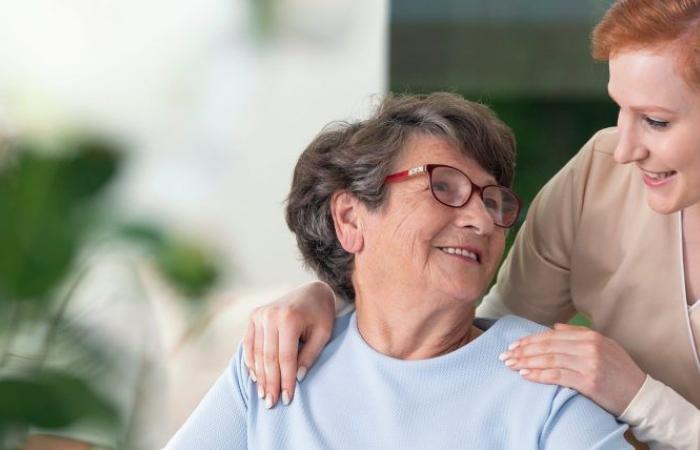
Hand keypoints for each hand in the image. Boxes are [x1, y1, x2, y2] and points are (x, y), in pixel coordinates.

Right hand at [243, 281, 335, 408]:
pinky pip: (249, 343)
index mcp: (289, 318)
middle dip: (271, 383)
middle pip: (269, 358)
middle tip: (271, 404)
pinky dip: (251, 362)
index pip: (286, 358)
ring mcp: (260, 314)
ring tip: (264, 396)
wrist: (311, 290)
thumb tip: (297, 378)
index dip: (286, 380)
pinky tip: (256, 378)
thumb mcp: (323, 334)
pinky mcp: (254, 316)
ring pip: (257, 353)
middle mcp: (270, 315)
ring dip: (260, 376)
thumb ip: (310, 355)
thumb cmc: (321, 314)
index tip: (287, 399)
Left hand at [498, 323, 645, 414]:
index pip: (551, 336)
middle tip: (506, 356)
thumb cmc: (619, 370)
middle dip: (523, 351)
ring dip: (527, 362)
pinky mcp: (589, 381)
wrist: (640, 394)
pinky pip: (557, 376)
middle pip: (547, 346)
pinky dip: (539, 375)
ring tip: (511, 365)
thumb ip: (578, 334)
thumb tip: (553, 328)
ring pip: (549, 359)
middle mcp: (589, 347)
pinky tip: (526, 375)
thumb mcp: (603, 345)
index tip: (514, 345)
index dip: (529, 340)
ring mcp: (589, 364)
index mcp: (590, 336)